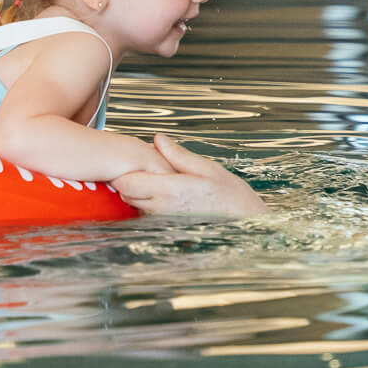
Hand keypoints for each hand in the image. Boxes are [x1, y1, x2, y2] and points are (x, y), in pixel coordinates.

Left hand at [114, 134, 268, 216]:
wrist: (244, 222)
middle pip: (126, 195)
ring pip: (134, 205)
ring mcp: (163, 221)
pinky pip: (146, 214)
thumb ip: (178, 155)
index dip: (123, 171)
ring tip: (156, 180)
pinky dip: (147, 203)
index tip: (131, 161)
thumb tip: (158, 140)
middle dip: (128, 180)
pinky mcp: (166, 228)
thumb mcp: (207, 168)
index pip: (127, 183)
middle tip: (143, 167)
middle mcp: (162, 209)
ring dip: (138, 192)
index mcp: (171, 191)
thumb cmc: (229, 195)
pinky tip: (164, 195)